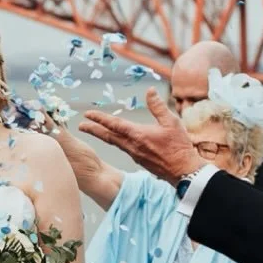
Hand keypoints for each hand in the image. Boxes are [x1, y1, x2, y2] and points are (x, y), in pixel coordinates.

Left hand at [80, 88, 202, 182]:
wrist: (182, 171)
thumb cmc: (179, 146)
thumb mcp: (171, 122)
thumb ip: (158, 107)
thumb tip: (149, 91)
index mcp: (137, 135)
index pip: (114, 124)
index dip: (100, 118)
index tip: (87, 114)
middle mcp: (132, 145)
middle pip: (108, 136)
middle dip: (93, 130)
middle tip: (80, 125)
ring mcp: (134, 154)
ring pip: (114, 142)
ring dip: (102, 135)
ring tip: (93, 130)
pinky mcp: (139, 159)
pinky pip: (123, 148)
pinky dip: (114, 142)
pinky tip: (115, 139)